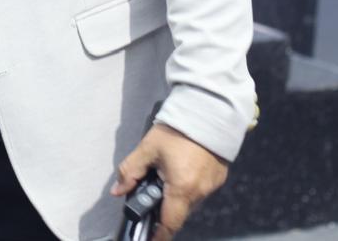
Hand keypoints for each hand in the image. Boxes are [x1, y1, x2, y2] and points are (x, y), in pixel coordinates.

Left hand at [111, 123, 228, 240]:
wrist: (208, 110)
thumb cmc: (179, 129)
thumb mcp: (148, 148)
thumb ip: (130, 172)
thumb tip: (118, 190)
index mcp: (182, 188)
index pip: (169, 224)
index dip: (158, 235)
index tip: (150, 237)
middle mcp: (200, 191)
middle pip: (179, 212)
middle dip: (164, 207)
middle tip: (152, 191)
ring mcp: (212, 185)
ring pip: (191, 202)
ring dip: (177, 196)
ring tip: (166, 174)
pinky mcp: (219, 177)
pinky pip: (201, 190)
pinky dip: (189, 186)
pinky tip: (181, 168)